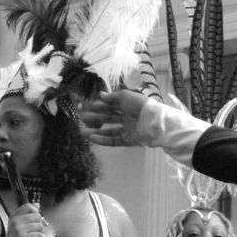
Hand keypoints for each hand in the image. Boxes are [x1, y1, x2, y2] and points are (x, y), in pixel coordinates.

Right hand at [0, 201, 52, 236]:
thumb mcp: (18, 226)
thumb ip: (27, 215)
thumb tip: (37, 204)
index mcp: (14, 217)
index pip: (28, 206)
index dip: (35, 211)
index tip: (36, 218)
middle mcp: (15, 221)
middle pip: (36, 215)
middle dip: (39, 223)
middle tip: (36, 231)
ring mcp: (19, 230)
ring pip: (39, 225)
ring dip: (41, 232)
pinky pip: (39, 235)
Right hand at [80, 87, 200, 152]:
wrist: (153, 121)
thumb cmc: (140, 105)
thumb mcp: (126, 96)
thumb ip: (112, 97)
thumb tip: (100, 95)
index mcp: (128, 105)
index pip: (111, 105)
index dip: (100, 106)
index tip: (89, 106)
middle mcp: (127, 117)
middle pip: (109, 118)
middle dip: (95, 118)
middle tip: (82, 118)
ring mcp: (128, 129)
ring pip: (109, 131)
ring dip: (96, 131)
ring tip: (83, 132)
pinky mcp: (129, 140)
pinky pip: (114, 140)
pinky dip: (103, 140)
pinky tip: (92, 138)